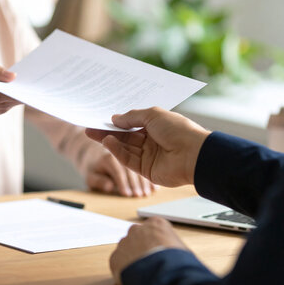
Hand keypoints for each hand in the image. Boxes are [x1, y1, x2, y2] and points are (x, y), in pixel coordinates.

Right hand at [86, 107, 210, 186]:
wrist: (194, 155)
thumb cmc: (178, 130)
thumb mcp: (152, 115)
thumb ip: (132, 117)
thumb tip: (116, 118)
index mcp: (156, 126)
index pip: (132, 124)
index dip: (117, 122)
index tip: (101, 119)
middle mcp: (152, 141)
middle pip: (125, 137)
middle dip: (108, 132)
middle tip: (90, 128)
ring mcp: (149, 155)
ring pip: (125, 148)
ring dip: (111, 141)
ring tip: (97, 134)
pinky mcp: (146, 170)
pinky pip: (128, 159)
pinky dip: (117, 151)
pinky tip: (108, 142)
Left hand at [86, 153, 155, 196]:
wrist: (94, 152)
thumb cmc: (92, 167)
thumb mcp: (90, 175)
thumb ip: (98, 181)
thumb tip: (109, 187)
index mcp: (108, 157)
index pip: (118, 171)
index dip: (122, 184)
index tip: (127, 194)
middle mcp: (121, 152)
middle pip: (130, 169)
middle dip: (136, 183)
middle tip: (140, 196)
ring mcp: (130, 152)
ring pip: (141, 167)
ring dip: (145, 181)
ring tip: (148, 193)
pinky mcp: (136, 155)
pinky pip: (146, 166)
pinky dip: (149, 177)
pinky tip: (154, 187)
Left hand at [110, 217, 187, 284]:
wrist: (164, 276)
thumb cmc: (178, 263)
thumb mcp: (183, 249)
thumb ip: (172, 246)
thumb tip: (173, 256)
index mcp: (156, 224)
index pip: (154, 228)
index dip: (157, 241)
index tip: (160, 250)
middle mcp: (137, 229)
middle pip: (137, 235)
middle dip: (141, 246)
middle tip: (150, 261)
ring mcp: (124, 243)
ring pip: (126, 248)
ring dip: (132, 257)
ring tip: (142, 272)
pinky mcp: (115, 257)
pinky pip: (118, 262)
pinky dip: (124, 270)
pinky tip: (134, 278)